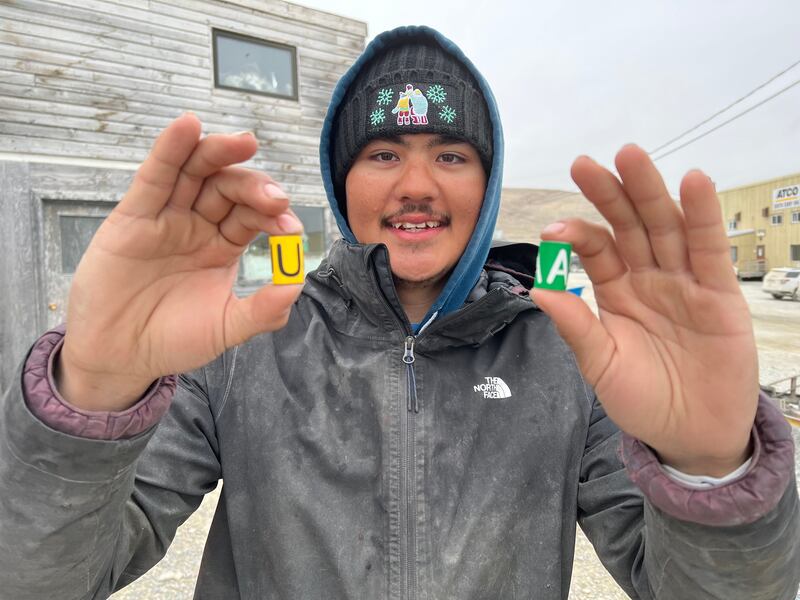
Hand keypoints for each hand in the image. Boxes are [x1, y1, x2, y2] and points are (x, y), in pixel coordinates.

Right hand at [58, 114, 303, 410]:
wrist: (119, 356)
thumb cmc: (172, 339)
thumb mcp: (225, 328)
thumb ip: (262, 311)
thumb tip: (297, 286)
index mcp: (223, 246)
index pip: (253, 217)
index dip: (273, 216)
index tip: (290, 228)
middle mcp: (198, 224)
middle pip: (229, 189)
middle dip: (254, 187)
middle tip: (275, 197)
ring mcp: (167, 216)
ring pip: (195, 172)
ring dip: (219, 153)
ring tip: (246, 142)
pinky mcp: (134, 215)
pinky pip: (155, 176)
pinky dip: (170, 149)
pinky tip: (188, 126)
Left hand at [531, 145, 757, 476]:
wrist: (691, 435)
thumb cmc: (642, 399)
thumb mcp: (602, 365)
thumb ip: (577, 328)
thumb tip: (537, 291)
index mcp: (616, 292)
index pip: (597, 249)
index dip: (578, 234)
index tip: (553, 228)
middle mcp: (648, 278)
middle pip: (629, 226)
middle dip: (609, 194)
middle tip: (585, 164)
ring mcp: (684, 282)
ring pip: (666, 228)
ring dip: (650, 192)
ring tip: (631, 157)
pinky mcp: (720, 294)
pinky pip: (710, 250)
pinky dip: (703, 217)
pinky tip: (694, 183)